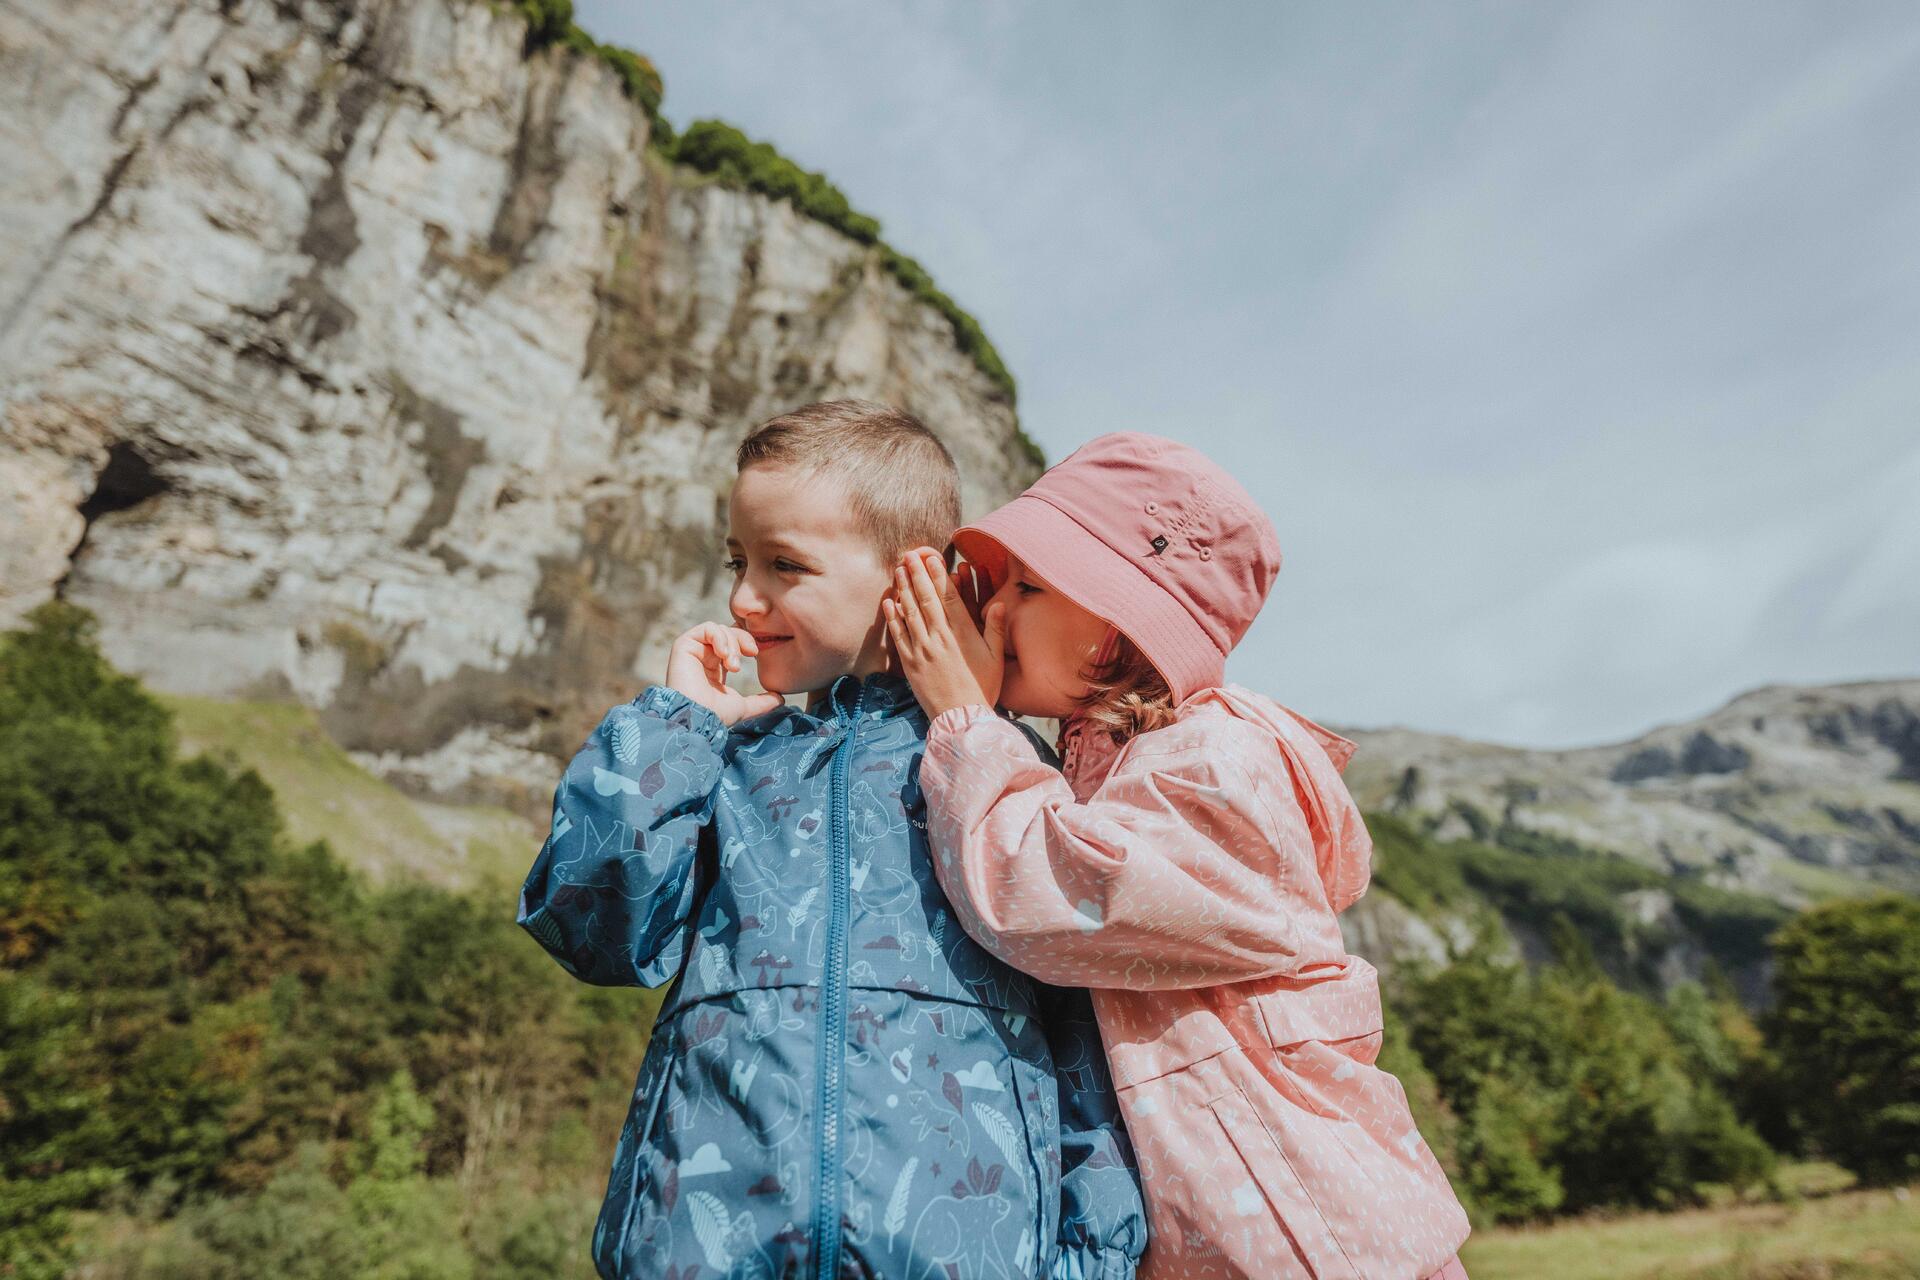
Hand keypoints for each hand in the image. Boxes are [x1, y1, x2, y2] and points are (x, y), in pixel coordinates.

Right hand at [664, 623, 784, 724]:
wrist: (697, 718)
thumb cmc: (716, 715)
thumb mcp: (744, 707)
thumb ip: (762, 702)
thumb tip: (780, 698)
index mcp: (715, 668)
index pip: (733, 643)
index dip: (746, 642)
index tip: (755, 653)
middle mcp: (703, 657)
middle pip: (728, 632)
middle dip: (742, 640)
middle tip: (750, 654)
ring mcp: (693, 650)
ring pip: (719, 629)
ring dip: (732, 642)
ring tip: (733, 664)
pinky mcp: (684, 645)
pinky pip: (706, 628)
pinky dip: (719, 636)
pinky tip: (723, 654)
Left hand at [882, 547, 1006, 719]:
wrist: (961, 717)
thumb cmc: (983, 687)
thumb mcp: (996, 658)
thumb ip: (996, 629)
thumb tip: (998, 604)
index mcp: (961, 634)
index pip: (948, 597)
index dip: (938, 576)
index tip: (931, 558)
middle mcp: (939, 638)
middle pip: (925, 599)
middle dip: (916, 574)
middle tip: (909, 555)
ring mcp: (922, 650)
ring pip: (909, 613)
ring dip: (902, 589)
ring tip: (898, 570)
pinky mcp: (910, 663)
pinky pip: (899, 635)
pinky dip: (893, 617)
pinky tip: (888, 602)